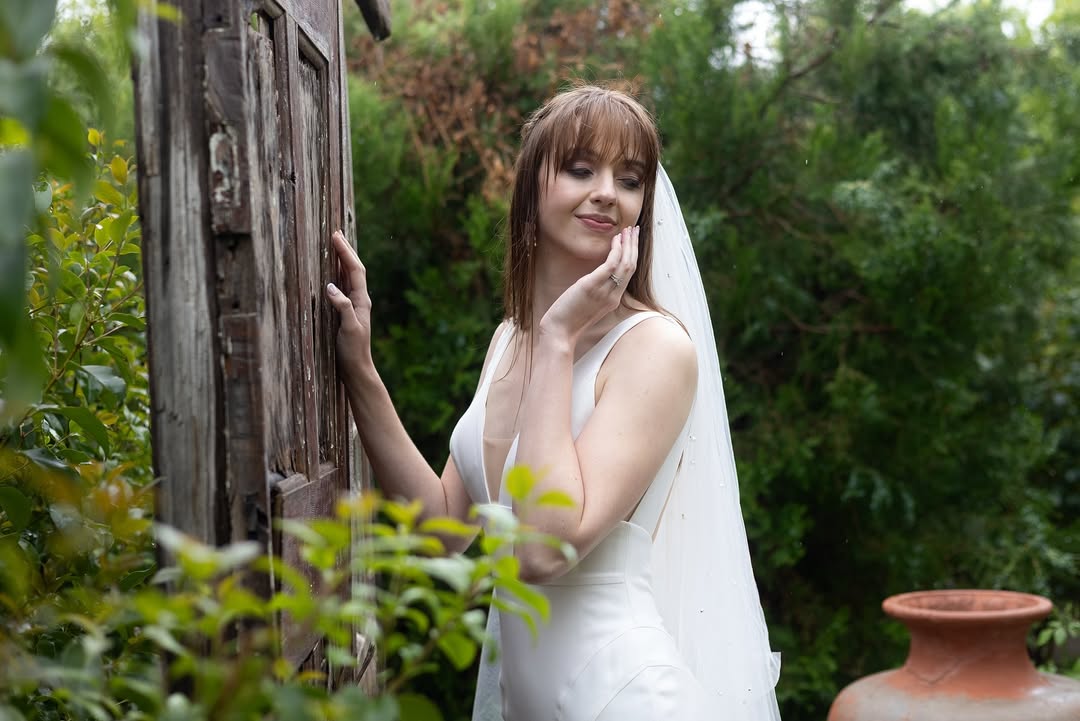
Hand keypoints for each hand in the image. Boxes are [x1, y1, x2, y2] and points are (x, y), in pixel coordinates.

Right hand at [325, 229, 374, 385]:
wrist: (357, 369)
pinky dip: (336, 275)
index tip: (335, 236)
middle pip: (353, 269)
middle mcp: (359, 300)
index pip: (354, 270)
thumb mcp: (349, 329)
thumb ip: (343, 307)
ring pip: (348, 277)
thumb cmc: (353, 351)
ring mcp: (353, 306)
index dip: (345, 252)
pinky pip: (342, 287)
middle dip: (345, 251)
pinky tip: (330, 273)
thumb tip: (330, 287)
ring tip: (334, 246)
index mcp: (362, 301)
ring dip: (341, 260)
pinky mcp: (346, 313)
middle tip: (335, 233)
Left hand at [539, 226, 638, 342]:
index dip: (633, 255)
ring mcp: (605, 291)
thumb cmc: (568, 319)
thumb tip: (595, 278)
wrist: (559, 333)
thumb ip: (596, 292)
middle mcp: (613, 295)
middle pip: (631, 266)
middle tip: (634, 229)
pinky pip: (611, 265)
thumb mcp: (587, 304)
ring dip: (628, 244)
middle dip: (634, 246)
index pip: (628, 274)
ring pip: (626, 263)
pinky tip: (615, 239)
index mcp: (613, 300)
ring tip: (627, 229)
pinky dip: (616, 250)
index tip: (632, 240)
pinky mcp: (593, 286)